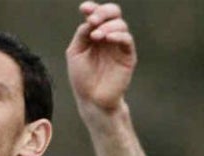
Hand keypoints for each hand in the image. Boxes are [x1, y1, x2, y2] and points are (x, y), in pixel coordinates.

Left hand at [66, 2, 135, 116]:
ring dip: (107, 26)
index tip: (84, 8)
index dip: (92, 8)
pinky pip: (127, 40)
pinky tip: (107, 38)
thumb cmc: (82, 78)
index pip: (97, 14)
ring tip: (96, 36)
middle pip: (113, 13)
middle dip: (103, 12)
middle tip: (92, 20)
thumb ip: (81, 35)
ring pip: (120, 25)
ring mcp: (119, 46)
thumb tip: (89, 20)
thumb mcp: (75, 53)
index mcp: (95, 34)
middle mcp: (108, 37)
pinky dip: (118, 35)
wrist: (92, 99)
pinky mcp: (128, 56)